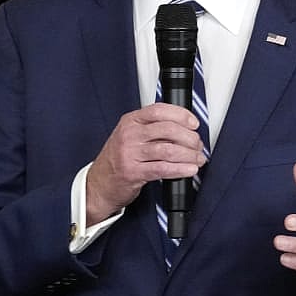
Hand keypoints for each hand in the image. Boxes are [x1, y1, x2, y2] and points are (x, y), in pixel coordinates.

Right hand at [85, 103, 205, 224]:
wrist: (98, 184)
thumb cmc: (117, 160)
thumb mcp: (130, 136)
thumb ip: (152, 129)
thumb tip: (184, 129)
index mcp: (130, 122)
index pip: (159, 110)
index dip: (181, 115)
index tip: (194, 123)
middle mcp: (129, 135)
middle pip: (167, 129)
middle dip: (189, 138)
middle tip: (197, 145)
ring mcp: (130, 153)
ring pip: (168, 149)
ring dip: (189, 155)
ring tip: (197, 159)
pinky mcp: (133, 172)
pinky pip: (163, 169)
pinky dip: (180, 169)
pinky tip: (189, 170)